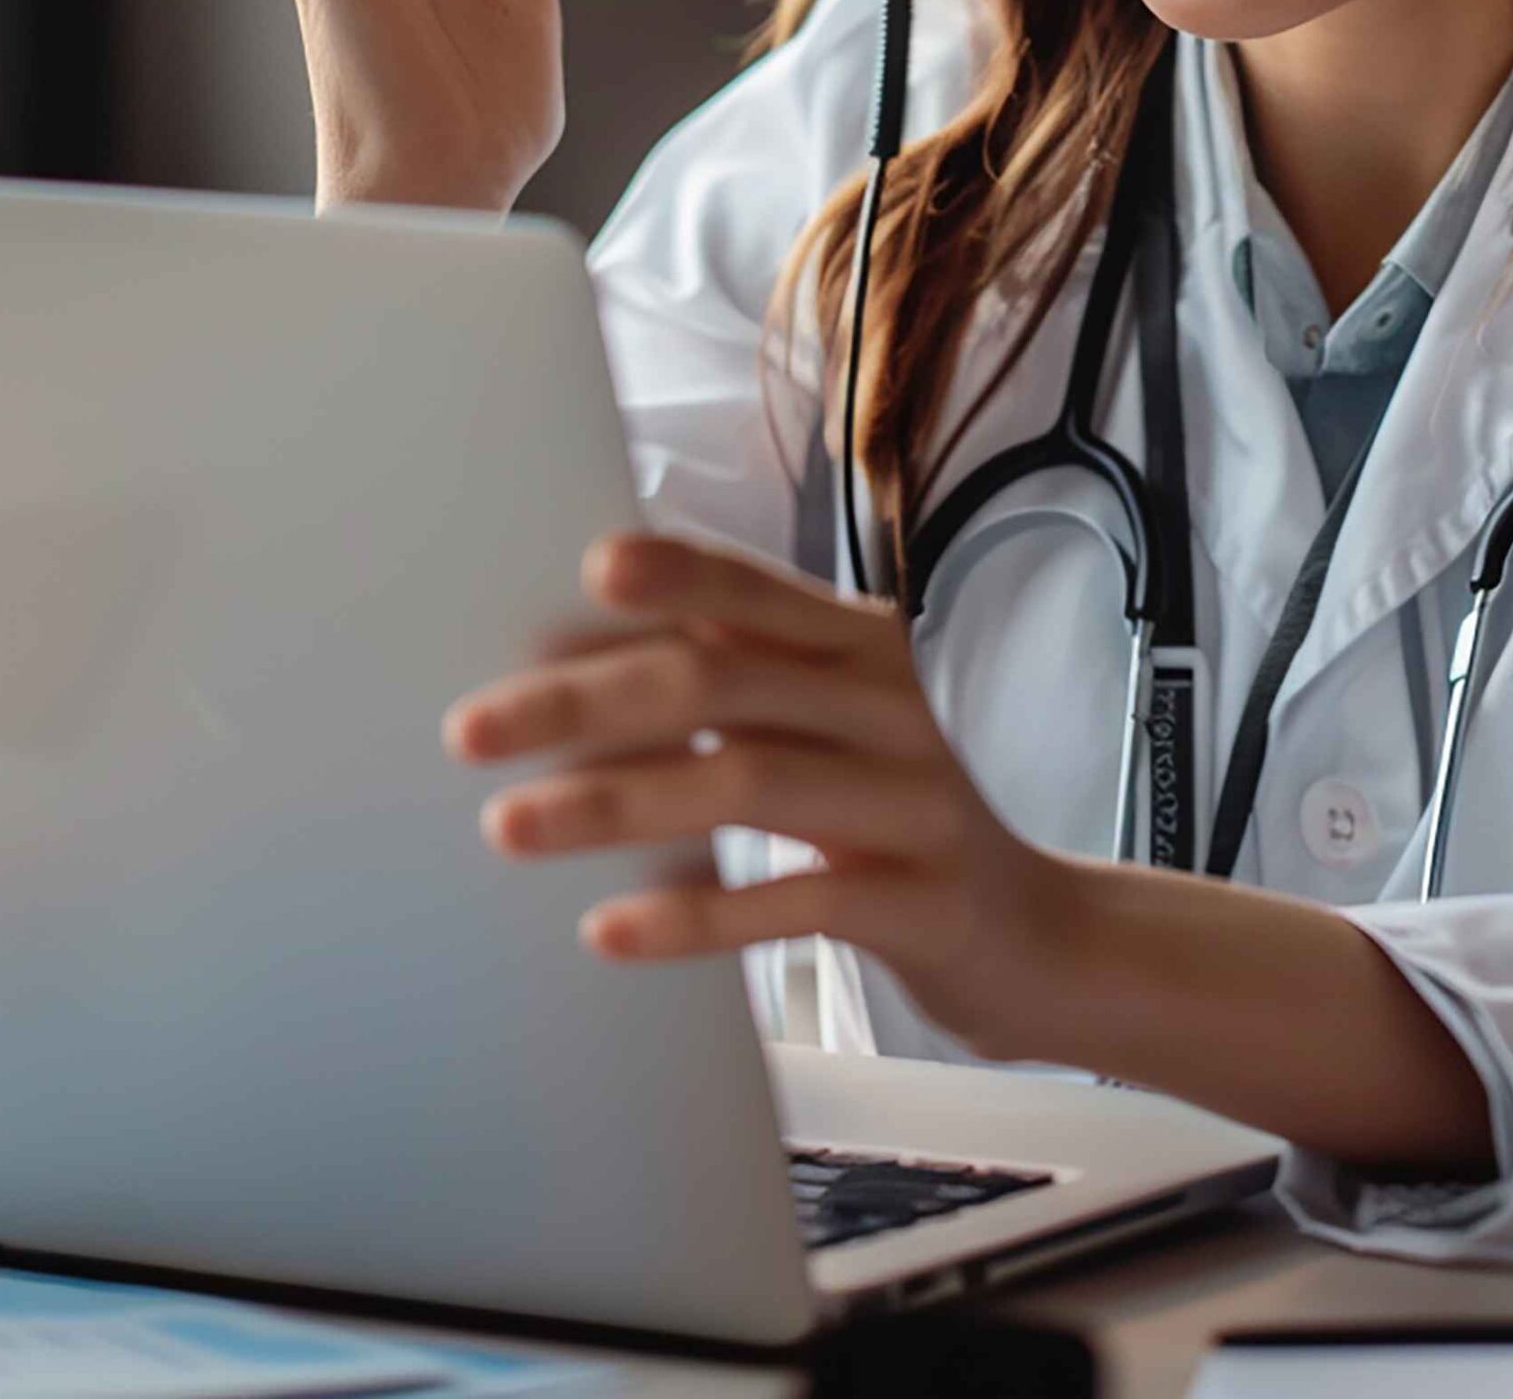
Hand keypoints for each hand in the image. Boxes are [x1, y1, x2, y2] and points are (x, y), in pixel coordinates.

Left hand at [441, 532, 1088, 1064]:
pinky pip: (798, 898)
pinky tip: (612, 929)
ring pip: (748, 780)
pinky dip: (697, 913)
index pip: (748, 588)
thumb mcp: (827, 731)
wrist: (1040, 939)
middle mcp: (890, 702)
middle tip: (472, 730)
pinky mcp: (922, 899)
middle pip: (723, 675)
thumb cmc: (894, 821)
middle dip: (586, 699)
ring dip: (615, 803)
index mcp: (858, 644)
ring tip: (509, 826)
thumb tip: (562, 667)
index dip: (667, 575)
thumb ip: (730, 686)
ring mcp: (913, 799)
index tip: (577, 574)